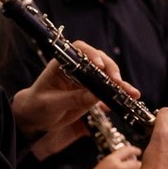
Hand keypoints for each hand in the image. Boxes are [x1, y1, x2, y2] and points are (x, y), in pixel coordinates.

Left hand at [12, 49, 140, 156]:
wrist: (35, 118)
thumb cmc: (37, 106)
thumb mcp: (52, 103)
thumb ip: (72, 99)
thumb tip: (95, 96)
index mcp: (62, 64)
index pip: (79, 50)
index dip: (91, 55)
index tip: (98, 66)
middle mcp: (77, 68)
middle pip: (99, 61)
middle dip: (110, 69)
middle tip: (116, 82)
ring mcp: (86, 81)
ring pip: (107, 76)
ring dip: (120, 84)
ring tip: (132, 93)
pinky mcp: (92, 93)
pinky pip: (108, 92)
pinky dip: (118, 95)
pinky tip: (129, 99)